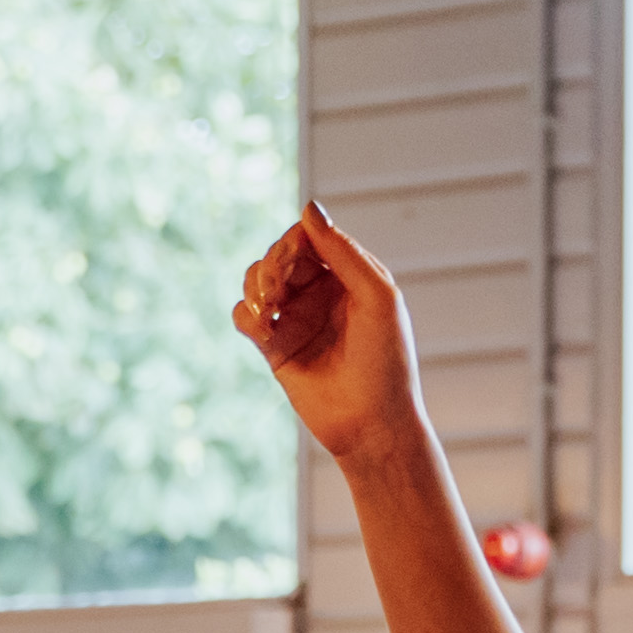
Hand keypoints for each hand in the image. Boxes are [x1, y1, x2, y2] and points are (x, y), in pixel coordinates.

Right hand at [232, 209, 425, 469]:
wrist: (373, 425)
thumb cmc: (387, 361)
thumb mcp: (376, 296)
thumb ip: (343, 251)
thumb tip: (307, 207)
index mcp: (349, 274)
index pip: (309, 236)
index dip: (293, 241)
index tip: (291, 262)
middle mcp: (321, 292)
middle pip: (278, 254)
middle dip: (271, 264)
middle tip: (276, 290)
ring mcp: (296, 318)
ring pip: (256, 280)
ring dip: (254, 285)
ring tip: (268, 310)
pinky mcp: (275, 347)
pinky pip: (244, 316)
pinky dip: (247, 315)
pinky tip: (263, 330)